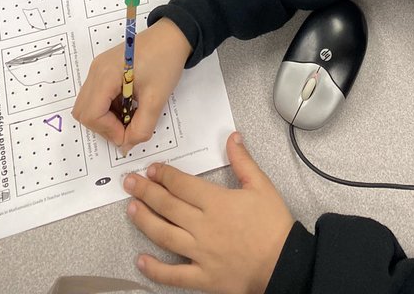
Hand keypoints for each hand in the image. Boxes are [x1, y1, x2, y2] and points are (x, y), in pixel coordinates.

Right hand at [72, 19, 190, 150]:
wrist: (173, 35)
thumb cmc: (165, 62)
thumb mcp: (156, 99)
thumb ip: (141, 127)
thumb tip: (126, 145)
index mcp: (105, 74)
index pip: (92, 114)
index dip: (108, 131)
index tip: (129, 135)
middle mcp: (95, 70)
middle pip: (84, 111)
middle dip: (104, 126)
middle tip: (128, 128)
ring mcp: (98, 68)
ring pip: (88, 105)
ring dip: (106, 118)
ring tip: (130, 115)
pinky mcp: (103, 68)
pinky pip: (96, 95)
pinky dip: (108, 107)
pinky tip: (128, 105)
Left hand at [125, 133, 293, 293]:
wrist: (283, 264)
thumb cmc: (273, 225)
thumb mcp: (262, 186)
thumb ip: (243, 161)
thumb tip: (232, 137)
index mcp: (217, 202)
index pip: (182, 185)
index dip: (164, 175)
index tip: (152, 169)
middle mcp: (203, 226)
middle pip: (167, 206)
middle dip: (146, 192)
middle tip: (129, 182)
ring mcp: (200, 253)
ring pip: (164, 235)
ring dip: (144, 221)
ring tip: (130, 209)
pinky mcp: (202, 277)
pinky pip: (173, 274)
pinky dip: (155, 269)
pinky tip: (140, 260)